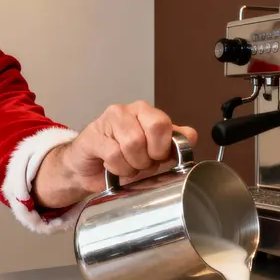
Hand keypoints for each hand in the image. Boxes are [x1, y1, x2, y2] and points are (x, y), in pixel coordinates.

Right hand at [32, 102, 197, 207]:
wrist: (88, 168)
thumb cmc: (121, 158)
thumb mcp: (151, 152)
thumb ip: (172, 144)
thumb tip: (192, 136)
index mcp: (146, 112)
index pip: (166, 123)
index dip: (164, 147)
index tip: (157, 158)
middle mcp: (128, 111)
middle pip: (155, 129)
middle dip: (150, 155)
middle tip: (141, 163)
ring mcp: (109, 120)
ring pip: (134, 144)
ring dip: (132, 165)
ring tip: (126, 166)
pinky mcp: (93, 135)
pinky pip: (114, 155)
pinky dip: (117, 168)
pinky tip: (111, 167)